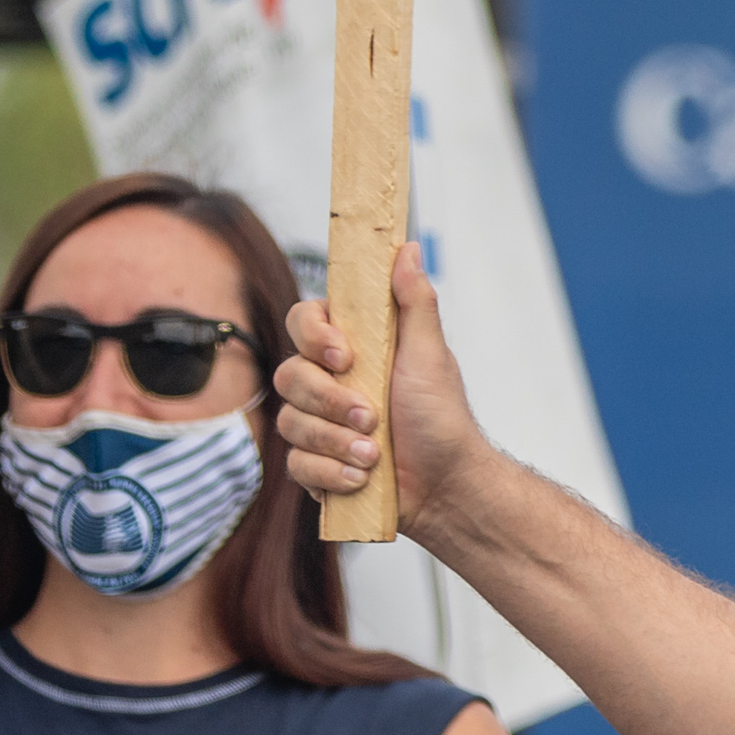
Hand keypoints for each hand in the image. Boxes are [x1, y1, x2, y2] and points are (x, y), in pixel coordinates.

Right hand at [275, 243, 493, 532]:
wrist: (446, 486)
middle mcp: (328, 382)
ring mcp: (318, 424)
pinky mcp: (315, 464)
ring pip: (290, 422)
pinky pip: (296, 465)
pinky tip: (360, 477)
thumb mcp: (430, 355)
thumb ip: (415, 301)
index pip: (303, 321)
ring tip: (373, 453)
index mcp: (352, 349)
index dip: (313, 336)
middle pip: (289, 375)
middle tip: (373, 417)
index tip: (345, 356)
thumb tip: (408, 248)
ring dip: (336, 440)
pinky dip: (331, 473)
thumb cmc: (442, 418)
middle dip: (331, 401)